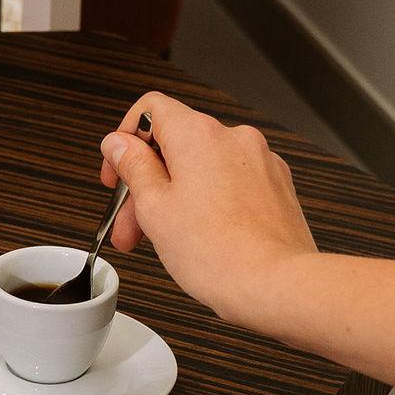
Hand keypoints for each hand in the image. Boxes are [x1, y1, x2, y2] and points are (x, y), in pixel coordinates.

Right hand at [99, 92, 317, 332]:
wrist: (276, 284)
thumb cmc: (220, 253)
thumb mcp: (154, 208)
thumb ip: (133, 167)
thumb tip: (119, 143)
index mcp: (198, 134)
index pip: (151, 109)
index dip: (126, 138)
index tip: (118, 171)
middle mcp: (233, 139)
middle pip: (176, 145)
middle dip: (147, 184)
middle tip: (131, 223)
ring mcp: (260, 162)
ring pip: (203, 168)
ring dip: (176, 198)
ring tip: (163, 239)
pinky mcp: (275, 187)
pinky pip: (231, 184)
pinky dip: (210, 203)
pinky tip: (201, 237)